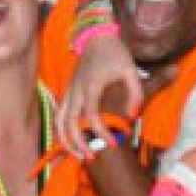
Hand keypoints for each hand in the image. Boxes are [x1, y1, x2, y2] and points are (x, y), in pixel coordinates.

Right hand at [57, 33, 141, 158]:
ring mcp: (69, 92)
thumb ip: (137, 92)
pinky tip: (70, 143)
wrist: (95, 37)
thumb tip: (134, 115)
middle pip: (70, 123)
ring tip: (78, 155)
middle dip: (79, 143)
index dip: (102, 132)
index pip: (92, 115)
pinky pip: (58, 117)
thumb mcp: (132, 70)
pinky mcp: (66, 93)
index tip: (114, 142)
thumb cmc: (115, 54)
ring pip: (59, 122)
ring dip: (66, 141)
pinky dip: (61, 132)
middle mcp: (76, 91)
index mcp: (92, 86)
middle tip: (92, 158)